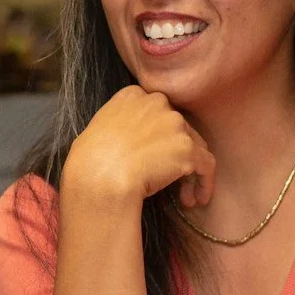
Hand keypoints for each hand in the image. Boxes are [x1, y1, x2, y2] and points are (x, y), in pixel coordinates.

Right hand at [61, 85, 215, 210]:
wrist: (99, 177)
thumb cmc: (88, 161)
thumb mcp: (97, 129)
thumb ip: (117, 125)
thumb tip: (123, 142)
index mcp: (133, 95)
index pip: (157, 112)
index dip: (160, 136)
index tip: (156, 156)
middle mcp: (157, 102)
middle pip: (179, 128)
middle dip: (177, 153)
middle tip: (171, 179)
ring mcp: (175, 124)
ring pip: (195, 146)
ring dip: (190, 172)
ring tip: (184, 197)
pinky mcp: (187, 148)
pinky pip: (206, 165)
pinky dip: (204, 183)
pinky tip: (197, 199)